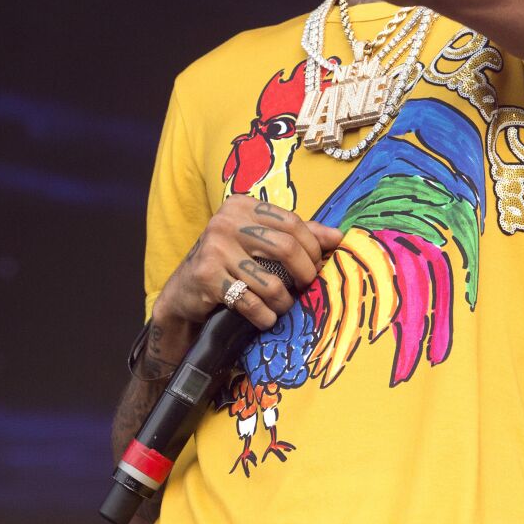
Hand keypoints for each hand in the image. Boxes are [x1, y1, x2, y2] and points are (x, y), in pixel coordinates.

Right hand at [154, 195, 343, 340]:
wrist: (184, 291)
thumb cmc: (229, 263)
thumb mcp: (259, 241)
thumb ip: (297, 235)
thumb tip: (338, 237)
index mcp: (242, 206)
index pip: (292, 222)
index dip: (313, 247)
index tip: (317, 266)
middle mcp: (226, 221)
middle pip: (285, 247)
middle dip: (304, 274)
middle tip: (307, 288)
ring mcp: (214, 248)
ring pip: (270, 281)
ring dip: (284, 301)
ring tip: (284, 306)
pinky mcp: (207, 277)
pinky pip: (251, 302)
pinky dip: (265, 316)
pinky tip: (266, 318)